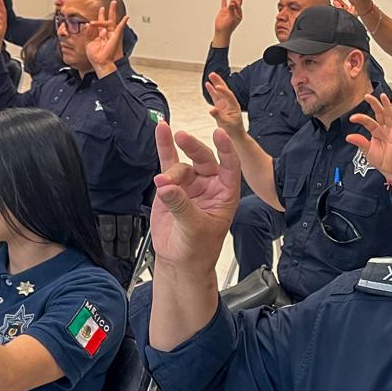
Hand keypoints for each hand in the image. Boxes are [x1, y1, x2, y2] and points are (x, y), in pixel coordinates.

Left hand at [85, 0, 128, 75]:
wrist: (100, 62)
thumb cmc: (95, 56)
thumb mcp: (88, 42)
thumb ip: (88, 33)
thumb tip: (87, 24)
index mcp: (99, 35)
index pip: (99, 23)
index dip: (99, 16)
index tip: (100, 9)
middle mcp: (106, 34)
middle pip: (107, 20)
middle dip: (108, 11)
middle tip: (111, 3)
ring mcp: (111, 34)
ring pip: (112, 21)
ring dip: (113, 12)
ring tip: (113, 4)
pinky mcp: (115, 36)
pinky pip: (120, 28)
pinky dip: (123, 22)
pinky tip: (126, 17)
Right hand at [150, 123, 241, 272]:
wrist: (179, 259)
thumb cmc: (197, 249)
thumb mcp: (194, 229)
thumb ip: (182, 206)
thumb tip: (166, 187)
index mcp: (226, 194)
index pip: (230, 167)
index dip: (226, 150)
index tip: (220, 134)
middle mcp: (210, 185)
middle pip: (204, 159)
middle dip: (194, 148)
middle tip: (182, 138)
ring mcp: (191, 184)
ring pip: (182, 166)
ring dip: (171, 172)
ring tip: (161, 184)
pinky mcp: (172, 186)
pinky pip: (169, 163)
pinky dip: (164, 147)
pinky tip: (161, 130)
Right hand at [204, 72, 245, 134]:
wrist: (236, 134)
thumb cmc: (233, 130)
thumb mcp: (226, 124)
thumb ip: (219, 116)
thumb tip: (211, 110)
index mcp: (234, 106)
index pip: (229, 95)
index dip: (223, 90)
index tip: (217, 86)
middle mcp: (230, 103)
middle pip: (224, 90)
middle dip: (219, 82)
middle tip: (212, 74)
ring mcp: (225, 104)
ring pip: (219, 92)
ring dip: (215, 84)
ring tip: (210, 76)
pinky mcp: (220, 106)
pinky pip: (216, 97)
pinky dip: (212, 91)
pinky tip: (208, 85)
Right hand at [213, 0, 244, 41]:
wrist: (221, 31)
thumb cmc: (228, 27)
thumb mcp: (231, 18)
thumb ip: (232, 10)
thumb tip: (232, 3)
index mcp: (239, 14)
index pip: (239, 6)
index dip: (236, 2)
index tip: (233, 1)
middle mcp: (235, 12)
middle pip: (238, 1)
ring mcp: (229, 11)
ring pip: (232, 1)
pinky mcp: (223, 11)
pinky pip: (224, 3)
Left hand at [347, 94, 391, 177]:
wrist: (390, 170)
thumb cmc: (381, 160)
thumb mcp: (367, 150)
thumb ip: (360, 142)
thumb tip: (348, 137)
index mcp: (376, 131)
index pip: (368, 121)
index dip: (360, 118)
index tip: (352, 118)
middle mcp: (384, 129)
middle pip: (379, 113)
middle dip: (374, 104)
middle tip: (367, 96)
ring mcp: (391, 132)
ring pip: (389, 116)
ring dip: (386, 106)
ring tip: (383, 96)